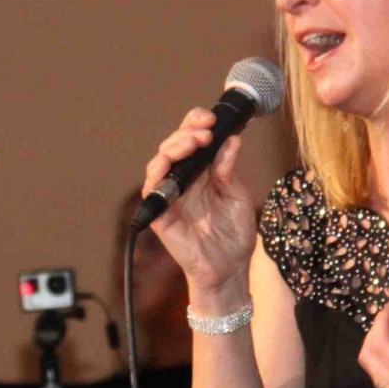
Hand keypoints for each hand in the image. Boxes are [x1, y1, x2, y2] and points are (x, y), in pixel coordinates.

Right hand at [139, 107, 259, 301]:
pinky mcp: (161, 214)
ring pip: (160, 161)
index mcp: (202, 172)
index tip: (213, 118)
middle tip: (206, 130)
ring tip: (194, 141)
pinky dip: (157, 172)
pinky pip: (151, 189)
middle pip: (174, 145)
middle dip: (188, 131)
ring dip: (174, 146)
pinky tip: (169, 163)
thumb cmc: (234, 234)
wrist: (230, 268)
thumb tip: (231, 139)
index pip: (192, 139)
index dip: (197, 124)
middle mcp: (183, 180)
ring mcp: (170, 196)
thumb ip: (229, 169)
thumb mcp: (237, 194)